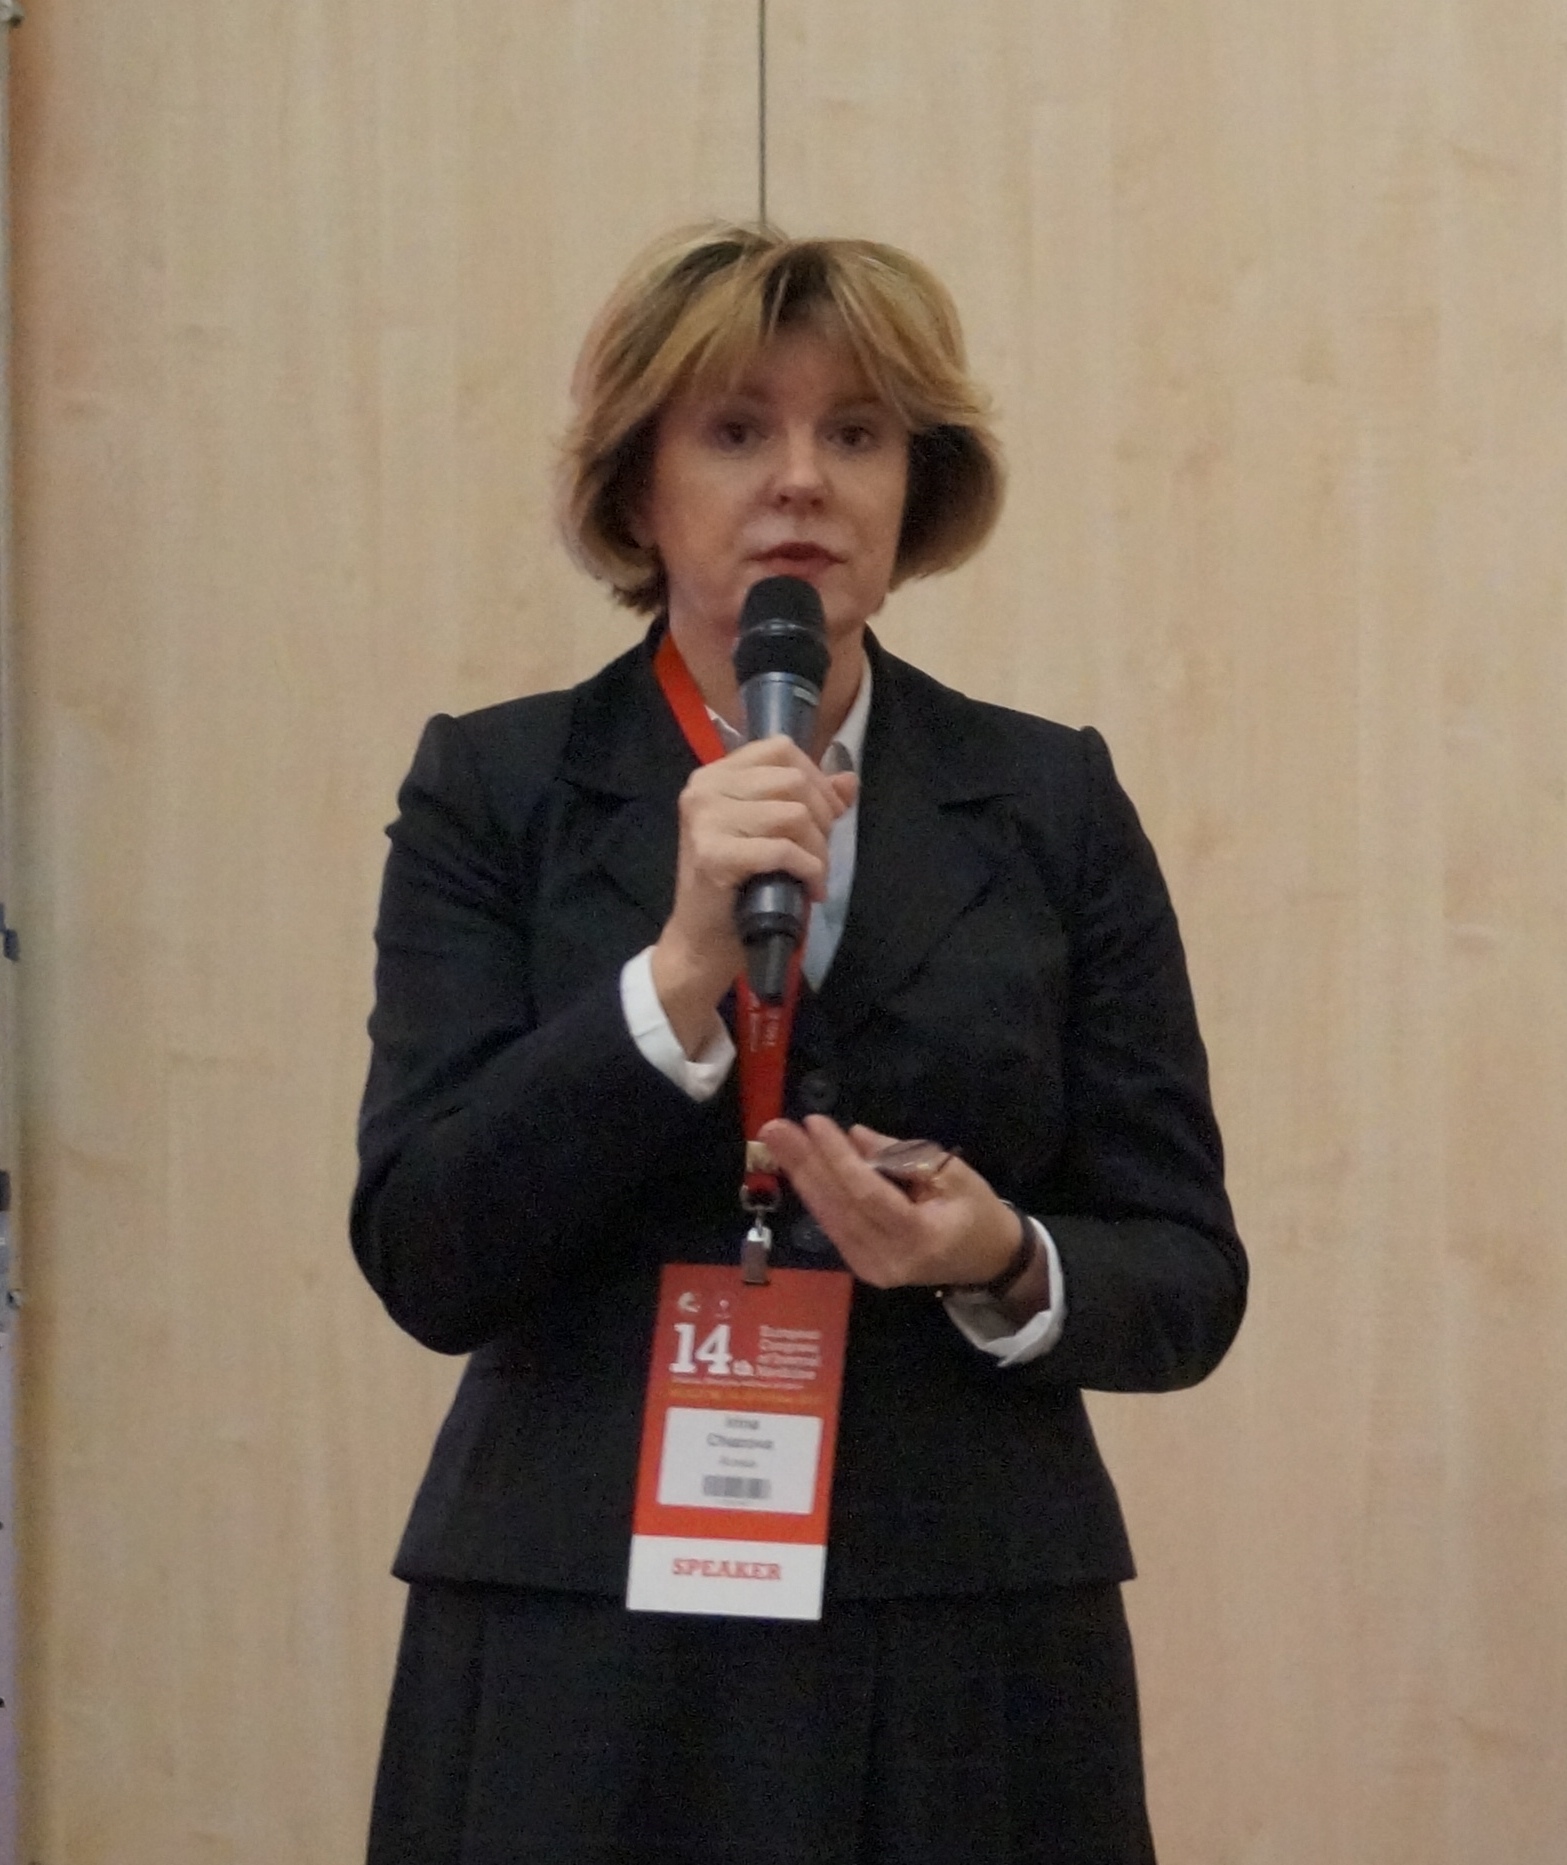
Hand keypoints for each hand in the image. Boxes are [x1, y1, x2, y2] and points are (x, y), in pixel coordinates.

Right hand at [650, 739, 855, 1055]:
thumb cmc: (737, 887)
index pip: (780, 749)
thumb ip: (807, 802)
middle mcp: (704, 788)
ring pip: (793, 814)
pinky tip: (810, 889)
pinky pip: (782, 849)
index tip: (828, 816)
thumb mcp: (772, 834)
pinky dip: (808, 870)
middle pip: (792, 780)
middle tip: (822, 854)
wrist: (702, 941)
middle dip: (823, 819)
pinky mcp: (713, 854)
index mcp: (715, 775)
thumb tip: (849, 780)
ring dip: (818, 850)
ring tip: (816, 875)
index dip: (816, 779)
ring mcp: (705, 819)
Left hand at [759, 1117, 1022, 1291]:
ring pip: (830, 1218)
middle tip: (775, 1129)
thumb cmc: (976, 1211)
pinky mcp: (863, 1268)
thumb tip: (855, 1138)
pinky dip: (817, 1195)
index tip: (815, 1122)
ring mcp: (873, 1269)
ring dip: (803, 1177)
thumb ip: (902, 1156)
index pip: (868, 1194)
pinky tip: (799, 1168)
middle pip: (839, 1207)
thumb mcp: (953, 1173)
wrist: (988, 1260)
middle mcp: (890, 1260)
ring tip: (778, 1142)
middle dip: (805, 1164)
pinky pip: (834, 1227)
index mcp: (920, 1237)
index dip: (838, 1158)